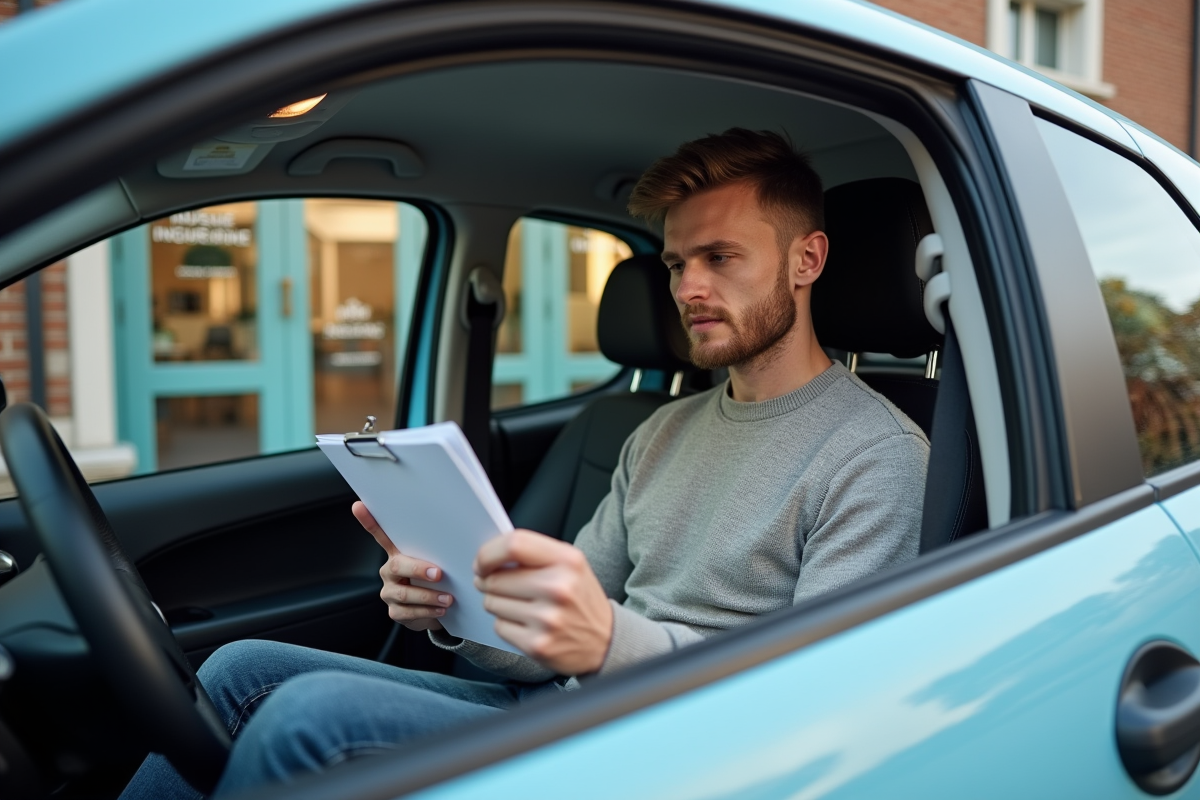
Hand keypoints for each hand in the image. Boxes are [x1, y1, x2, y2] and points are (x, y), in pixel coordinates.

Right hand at [353, 501, 451, 631]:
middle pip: (397, 566)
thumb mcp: (437, 563)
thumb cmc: (438, 581)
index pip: (381, 535)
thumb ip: (438, 552)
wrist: (438, 611)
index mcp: (398, 554)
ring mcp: (390, 592)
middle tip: (439, 574)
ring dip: (428, 596)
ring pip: (404, 593)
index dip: (368, 521)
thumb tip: (457, 539)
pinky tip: (441, 609)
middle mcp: (389, 571)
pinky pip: (408, 611)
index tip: (359, 506)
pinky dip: (427, 611)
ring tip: (448, 598)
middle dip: (418, 570)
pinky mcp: (395, 611)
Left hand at [474, 529, 612, 674]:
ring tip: (521, 605)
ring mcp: (548, 619)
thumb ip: (533, 553)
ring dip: (498, 603)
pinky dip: (506, 624)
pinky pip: (499, 626)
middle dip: (490, 582)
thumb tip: (487, 557)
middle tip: (501, 586)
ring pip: (492, 602)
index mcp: (567, 560)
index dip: (488, 553)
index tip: (481, 563)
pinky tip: (526, 624)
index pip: (514, 544)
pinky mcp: (537, 645)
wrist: (606, 640)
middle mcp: (559, 588)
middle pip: (496, 578)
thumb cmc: (580, 597)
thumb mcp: (569, 565)